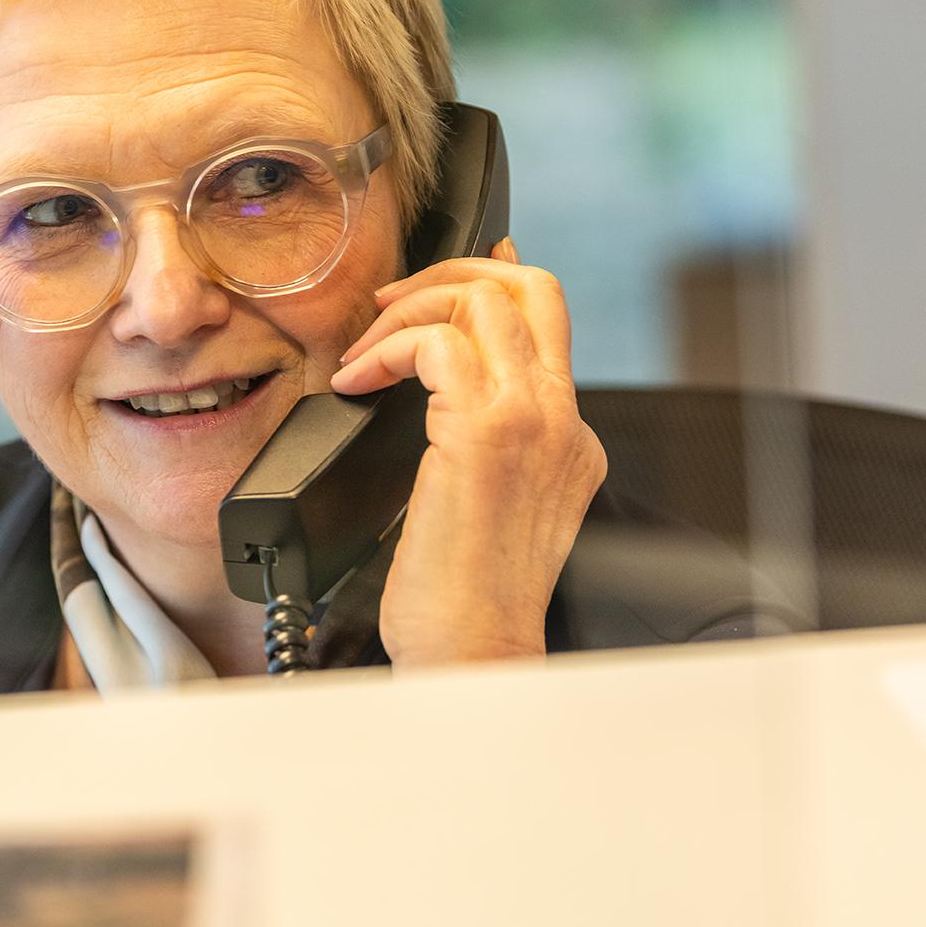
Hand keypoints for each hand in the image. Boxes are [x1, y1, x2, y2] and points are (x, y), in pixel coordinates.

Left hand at [329, 239, 605, 665]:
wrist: (472, 653)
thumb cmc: (463, 600)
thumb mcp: (486, 508)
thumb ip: (476, 443)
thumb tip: (434, 391)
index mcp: (569, 439)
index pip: (548, 322)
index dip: (496, 279)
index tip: (449, 273)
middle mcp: (561, 421)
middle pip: (527, 290)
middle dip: (449, 274)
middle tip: (390, 302)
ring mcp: (530, 423)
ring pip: (482, 301)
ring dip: (407, 310)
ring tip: (364, 352)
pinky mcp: (484, 435)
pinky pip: (435, 343)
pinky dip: (385, 349)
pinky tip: (356, 382)